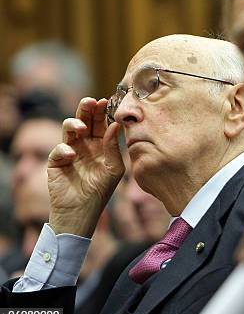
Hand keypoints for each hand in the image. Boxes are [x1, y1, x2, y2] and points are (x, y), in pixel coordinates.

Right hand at [47, 97, 124, 236]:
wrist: (82, 211)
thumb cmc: (101, 191)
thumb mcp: (114, 169)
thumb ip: (114, 147)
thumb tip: (116, 125)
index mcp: (100, 144)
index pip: (100, 123)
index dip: (101, 112)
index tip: (105, 101)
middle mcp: (85, 144)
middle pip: (84, 120)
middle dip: (86, 109)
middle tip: (90, 101)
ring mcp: (70, 151)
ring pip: (68, 129)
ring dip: (74, 124)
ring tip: (81, 128)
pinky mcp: (56, 162)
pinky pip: (58, 150)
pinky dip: (64, 150)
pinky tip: (72, 155)